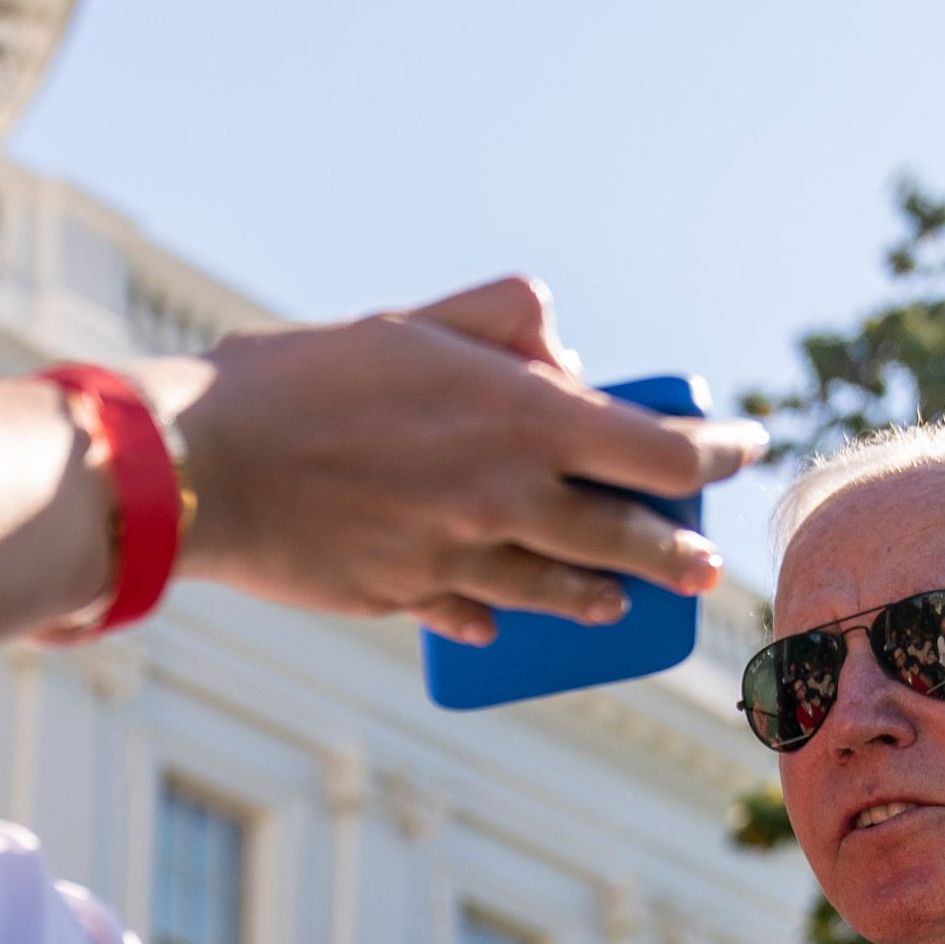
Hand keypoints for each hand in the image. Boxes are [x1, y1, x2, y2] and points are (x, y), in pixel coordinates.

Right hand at [162, 277, 767, 645]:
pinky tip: (504, 623)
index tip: (743, 450)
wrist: (202, 466)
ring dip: (602, 597)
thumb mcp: (415, 323)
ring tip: (623, 601)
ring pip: (558, 591)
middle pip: (626, 540)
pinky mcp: (406, 599)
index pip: (657, 449)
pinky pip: (472, 613)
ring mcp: (457, 559)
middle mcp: (504, 500)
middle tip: (702, 562)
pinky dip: (495, 616)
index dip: (715, 453)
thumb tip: (567, 355)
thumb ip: (506, 320)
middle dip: (678, 551)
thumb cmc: (303, 379)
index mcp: (520, 420)